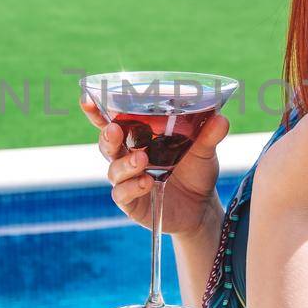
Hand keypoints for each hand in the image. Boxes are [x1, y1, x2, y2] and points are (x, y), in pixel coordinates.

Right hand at [81, 95, 228, 240]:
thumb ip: (209, 136)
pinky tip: (147, 182)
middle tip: (115, 129)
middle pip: (107, 144)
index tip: (86, 99)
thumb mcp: (204, 152)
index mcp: (139, 138)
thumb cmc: (196, 172)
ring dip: (126, 163)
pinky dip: (132, 187)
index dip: (97, 111)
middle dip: (107, 135)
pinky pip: (123, 194)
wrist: (202, 208)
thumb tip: (221, 119)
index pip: (113, 121)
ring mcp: (127, 181)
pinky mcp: (132, 203)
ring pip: (114, 169)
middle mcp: (128, 157)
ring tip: (143, 160)